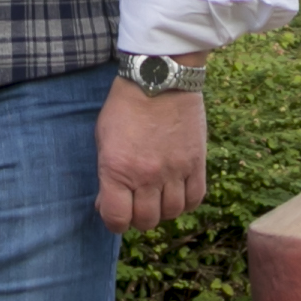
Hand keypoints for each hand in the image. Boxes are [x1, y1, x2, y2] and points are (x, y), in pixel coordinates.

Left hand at [97, 74, 208, 230]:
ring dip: (162, 209)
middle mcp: (147, 176)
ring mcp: (174, 171)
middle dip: (138, 216)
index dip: (114, 221)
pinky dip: (185, 201)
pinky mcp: (196, 163)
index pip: (117, 219)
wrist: (159, 79)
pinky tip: (177, 192)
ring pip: (171, 213)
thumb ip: (106, 175)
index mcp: (118, 169)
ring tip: (158, 195)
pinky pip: (195, 199)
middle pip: (146, 221)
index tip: (116, 211)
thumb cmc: (125, 107)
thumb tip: (107, 204)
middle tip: (136, 202)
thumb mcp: (103, 139)